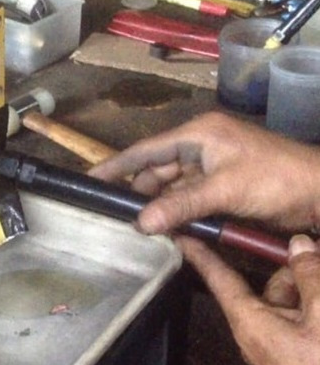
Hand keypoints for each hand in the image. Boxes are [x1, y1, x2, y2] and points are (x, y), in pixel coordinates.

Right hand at [89, 112, 319, 233]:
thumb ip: (181, 206)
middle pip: (156, 172)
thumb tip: (141, 224)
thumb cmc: (277, 180)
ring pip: (172, 189)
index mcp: (198, 135)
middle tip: (115, 219)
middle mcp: (201, 147)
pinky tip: (164, 229)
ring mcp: (212, 167)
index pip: (146, 150)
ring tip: (137, 229)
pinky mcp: (222, 187)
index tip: (88, 179)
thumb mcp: (226, 190)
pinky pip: (188, 199)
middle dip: (138, 194)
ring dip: (159, 208)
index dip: (116, 166)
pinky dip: (177, 213)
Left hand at [179, 234, 319, 364]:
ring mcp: (276, 346)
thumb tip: (299, 247)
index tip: (181, 235)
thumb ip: (310, 276)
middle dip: (296, 272)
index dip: (201, 253)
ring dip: (311, 292)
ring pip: (291, 302)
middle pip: (270, 286)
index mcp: (251, 322)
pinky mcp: (294, 356)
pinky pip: (300, 321)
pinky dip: (314, 310)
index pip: (219, 278)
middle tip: (317, 257)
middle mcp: (256, 333)